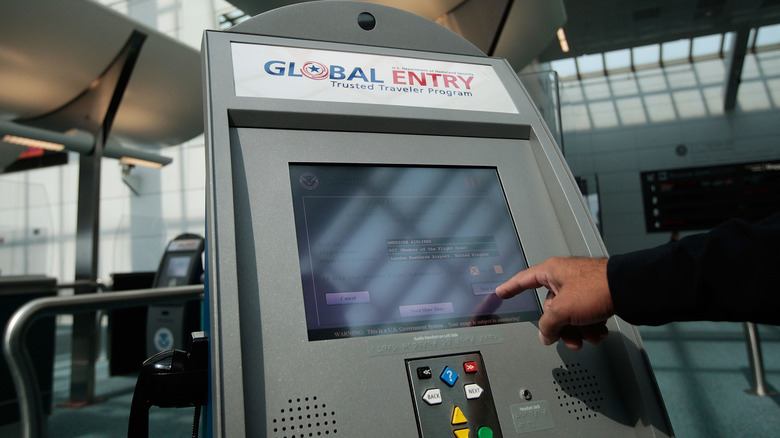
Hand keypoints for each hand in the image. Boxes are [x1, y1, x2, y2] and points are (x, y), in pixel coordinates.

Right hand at [495, 257, 613, 349]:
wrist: (629, 290)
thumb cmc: (597, 288)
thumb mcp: (563, 310)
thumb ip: (547, 325)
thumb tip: (545, 335)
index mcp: (551, 271)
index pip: (523, 280)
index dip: (510, 288)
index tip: (501, 292)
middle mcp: (565, 277)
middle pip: (551, 308)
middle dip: (561, 326)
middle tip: (567, 337)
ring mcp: (581, 286)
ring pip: (570, 315)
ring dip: (578, 330)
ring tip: (588, 337)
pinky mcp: (596, 295)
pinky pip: (585, 315)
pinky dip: (590, 326)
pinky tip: (599, 331)